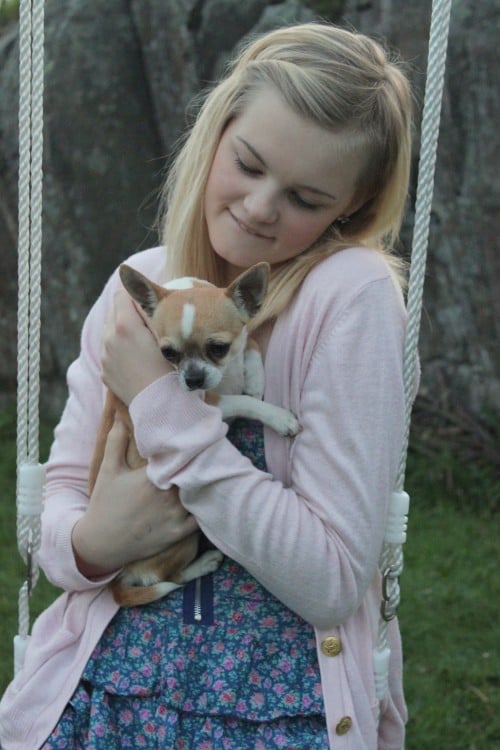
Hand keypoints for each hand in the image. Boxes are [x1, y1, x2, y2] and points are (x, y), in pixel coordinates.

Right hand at [72, 419, 197, 576]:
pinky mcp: (177, 533)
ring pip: (199, 494)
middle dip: (199, 462)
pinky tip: (207, 497)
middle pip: (193, 473)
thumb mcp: (108, 469)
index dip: (189, 446)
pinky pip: (200, 518)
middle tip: (208, 451)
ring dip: (204, 484)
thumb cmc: (104, 503)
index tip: (194, 437)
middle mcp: (166, 496)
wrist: (101, 542)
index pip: (179, 455)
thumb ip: (115, 440)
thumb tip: (120, 415)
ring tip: (212, 471)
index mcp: (151, 477)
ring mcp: (174, 516)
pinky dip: (205, 508)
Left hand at [101, 288, 171, 405]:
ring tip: (142, 344)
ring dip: (123, 333)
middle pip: (114, 313)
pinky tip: (136, 362)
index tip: (146, 304)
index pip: (121, 295)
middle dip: (128, 314)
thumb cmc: (170, 368)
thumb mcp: (165, 335)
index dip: (135, 297)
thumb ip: (151, 313)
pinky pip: (109, 353)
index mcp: (125, 325)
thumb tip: (145, 300)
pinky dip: (119, 352)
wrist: (160, 404)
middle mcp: (109, 339)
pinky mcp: (104, 372)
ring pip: (110, 333)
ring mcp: (104, 357)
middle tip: (147, 324)